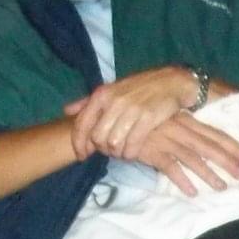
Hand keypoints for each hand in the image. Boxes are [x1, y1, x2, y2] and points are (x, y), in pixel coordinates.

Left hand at [65, 66, 196, 160]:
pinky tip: (133, 152)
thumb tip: (67, 111)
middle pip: (97, 138)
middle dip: (102, 150)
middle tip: (110, 151)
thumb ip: (88, 101)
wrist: (172, 82)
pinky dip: (130, 154)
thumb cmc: (140, 88)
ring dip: (117, 153)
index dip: (79, 144)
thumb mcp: (112, 90)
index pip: (81, 124)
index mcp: (102, 94)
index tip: (82, 156)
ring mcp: (131, 110)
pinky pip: (132, 146)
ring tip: (122, 151)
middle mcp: (113, 101)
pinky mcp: (147, 119)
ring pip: (113, 144)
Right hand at [126, 112, 238, 195]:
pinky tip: (192, 192)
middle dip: (229, 160)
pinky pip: (169, 167)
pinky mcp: (151, 150)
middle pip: (210, 146)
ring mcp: (165, 139)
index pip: (215, 134)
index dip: (234, 147)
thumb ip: (185, 134)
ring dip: (209, 173)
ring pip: (192, 158)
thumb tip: (205, 150)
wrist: (112, 119)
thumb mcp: (167, 123)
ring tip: (222, 187)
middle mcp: (179, 128)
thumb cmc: (142, 122)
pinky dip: (181, 180)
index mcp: (186, 120)